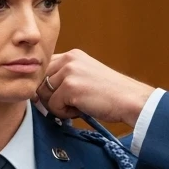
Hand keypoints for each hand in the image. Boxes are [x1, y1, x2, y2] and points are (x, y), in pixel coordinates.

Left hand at [38, 49, 155, 125]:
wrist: (129, 100)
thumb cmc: (110, 94)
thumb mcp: (85, 77)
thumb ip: (64, 78)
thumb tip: (38, 93)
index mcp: (72, 55)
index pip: (45, 70)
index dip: (48, 87)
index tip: (58, 98)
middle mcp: (68, 59)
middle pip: (40, 82)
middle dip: (50, 98)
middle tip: (69, 105)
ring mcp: (68, 72)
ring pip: (44, 95)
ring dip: (58, 106)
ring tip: (78, 106)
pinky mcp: (70, 87)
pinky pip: (53, 106)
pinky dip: (64, 113)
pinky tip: (81, 109)